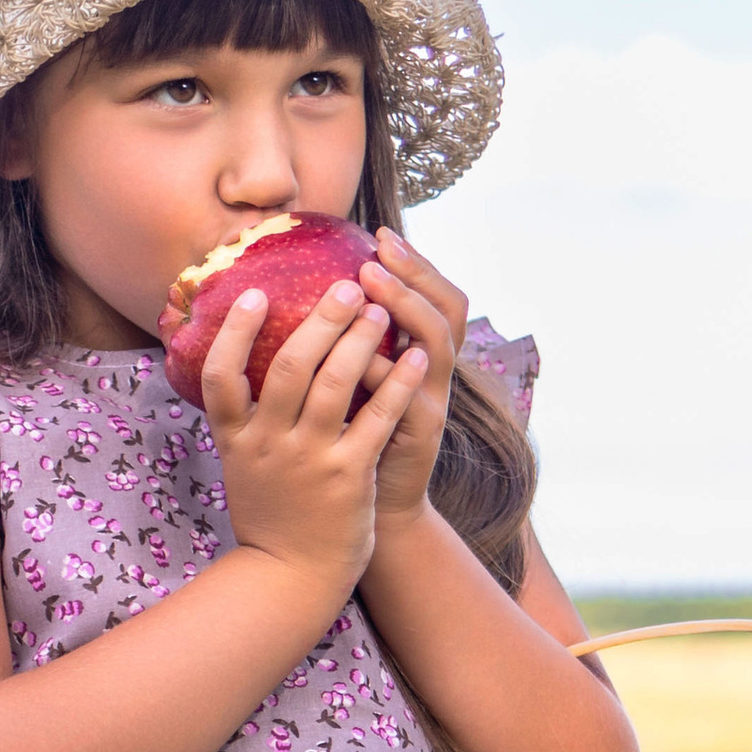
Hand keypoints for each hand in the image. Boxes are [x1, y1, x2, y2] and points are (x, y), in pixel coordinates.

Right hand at [196, 273, 429, 602]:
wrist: (290, 579)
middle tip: (346, 287)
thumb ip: (245, 420)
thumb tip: (245, 365)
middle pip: (289, 367)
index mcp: (237, 440)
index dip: (235, 333)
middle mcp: (270, 444)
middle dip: (319, 320)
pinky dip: (398, 383)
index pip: (219, 377)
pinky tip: (416, 358)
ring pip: (335, 384)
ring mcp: (310, 460)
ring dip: (360, 340)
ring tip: (381, 310)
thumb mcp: (242, 467)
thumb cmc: (271, 517)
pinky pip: (378, 419)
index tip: (254, 294)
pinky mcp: (349, 476)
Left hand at [355, 230, 467, 521]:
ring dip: (406, 308)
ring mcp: (433, 407)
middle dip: (415, 274)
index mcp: (421, 359)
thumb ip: (342, 346)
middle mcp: (435, 378)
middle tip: (380, 249)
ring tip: (369, 283)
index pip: (438, 295)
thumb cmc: (349, 448)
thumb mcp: (351, 390)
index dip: (417, 263)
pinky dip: (386, 376)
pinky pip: (407, 400)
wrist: (367, 518)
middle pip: (449, 310)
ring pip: (436, 346)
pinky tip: (360, 356)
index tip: (380, 234)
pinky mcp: (418, 440)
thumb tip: (302, 295)